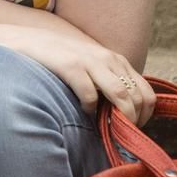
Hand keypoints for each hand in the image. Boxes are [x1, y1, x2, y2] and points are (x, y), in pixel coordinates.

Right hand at [0, 28, 156, 126]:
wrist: (30, 41)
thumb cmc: (62, 59)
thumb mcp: (93, 67)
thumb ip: (109, 83)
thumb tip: (125, 114)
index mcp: (117, 61)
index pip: (147, 93)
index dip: (145, 117)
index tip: (131, 130)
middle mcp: (109, 59)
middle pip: (137, 98)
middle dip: (132, 122)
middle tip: (118, 135)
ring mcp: (91, 62)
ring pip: (122, 96)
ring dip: (118, 118)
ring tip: (106, 129)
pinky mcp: (71, 66)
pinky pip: (90, 95)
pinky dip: (89, 109)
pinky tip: (81, 111)